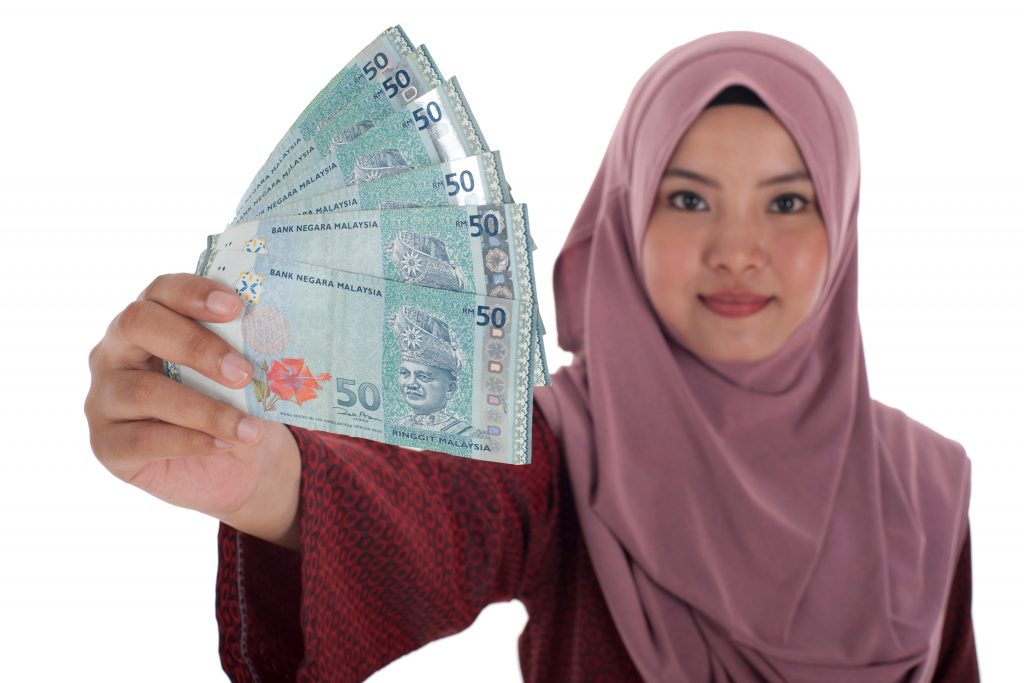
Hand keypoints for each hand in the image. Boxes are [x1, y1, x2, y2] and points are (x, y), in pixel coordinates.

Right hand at [84, 273, 300, 548]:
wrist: (237, 464)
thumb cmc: (236, 402)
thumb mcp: (242, 372)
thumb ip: (243, 347)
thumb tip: (272, 331)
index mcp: (151, 320)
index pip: (161, 290)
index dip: (194, 292)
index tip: (235, 306)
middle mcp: (115, 351)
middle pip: (139, 325)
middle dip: (196, 346)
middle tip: (243, 372)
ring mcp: (103, 397)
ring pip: (144, 391)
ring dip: (205, 410)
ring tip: (249, 427)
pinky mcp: (107, 444)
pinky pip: (143, 439)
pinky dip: (191, 442)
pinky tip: (225, 445)